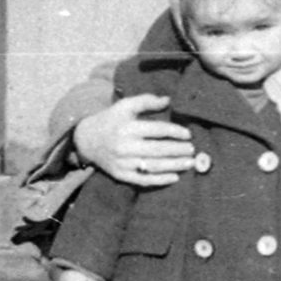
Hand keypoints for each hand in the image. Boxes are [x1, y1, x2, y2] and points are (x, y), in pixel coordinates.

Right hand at [73, 94, 194, 185]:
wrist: (87, 140)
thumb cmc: (111, 120)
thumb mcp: (125, 105)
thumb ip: (146, 101)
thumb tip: (168, 100)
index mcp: (127, 127)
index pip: (156, 130)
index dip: (174, 132)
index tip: (188, 134)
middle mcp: (125, 146)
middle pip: (158, 150)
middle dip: (178, 150)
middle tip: (192, 150)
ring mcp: (123, 163)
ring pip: (153, 166)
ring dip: (174, 166)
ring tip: (189, 163)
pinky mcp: (121, 175)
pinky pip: (143, 180)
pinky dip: (160, 180)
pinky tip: (175, 177)